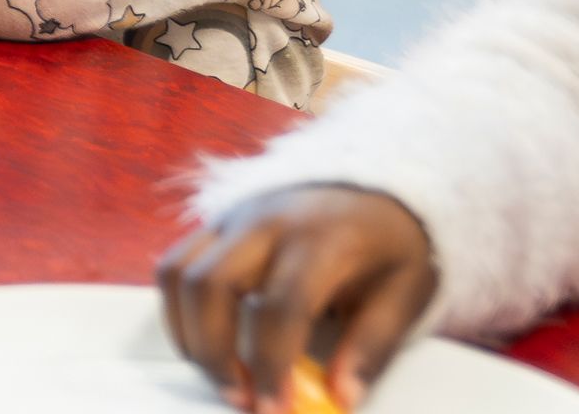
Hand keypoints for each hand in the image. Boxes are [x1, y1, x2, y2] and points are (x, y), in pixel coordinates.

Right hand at [160, 183, 438, 412]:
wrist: (373, 186)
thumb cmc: (390, 245)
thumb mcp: (405, 294)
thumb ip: (370, 347)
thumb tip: (339, 398)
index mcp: (321, 241)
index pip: (280, 307)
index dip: (271, 365)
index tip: (275, 409)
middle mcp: (266, 224)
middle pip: (210, 286)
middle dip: (214, 353)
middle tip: (240, 398)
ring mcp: (232, 219)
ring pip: (179, 275)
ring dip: (188, 335)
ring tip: (220, 375)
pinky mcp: (214, 224)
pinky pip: (174, 265)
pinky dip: (178, 311)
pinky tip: (205, 343)